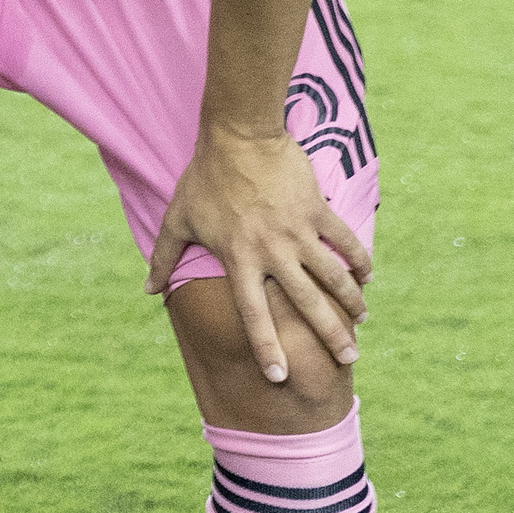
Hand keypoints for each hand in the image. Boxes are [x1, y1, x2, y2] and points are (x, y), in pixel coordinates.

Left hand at [154, 125, 372, 382]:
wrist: (239, 136)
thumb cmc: (204, 179)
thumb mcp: (177, 219)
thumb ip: (164, 257)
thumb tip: (147, 289)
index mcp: (239, 259)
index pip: (253, 314)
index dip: (266, 346)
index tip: (279, 376)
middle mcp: (273, 252)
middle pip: (306, 304)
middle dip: (330, 335)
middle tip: (349, 360)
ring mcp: (299, 232)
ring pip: (334, 277)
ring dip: (351, 302)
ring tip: (362, 322)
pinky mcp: (318, 211)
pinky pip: (345, 242)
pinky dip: (359, 260)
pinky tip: (367, 278)